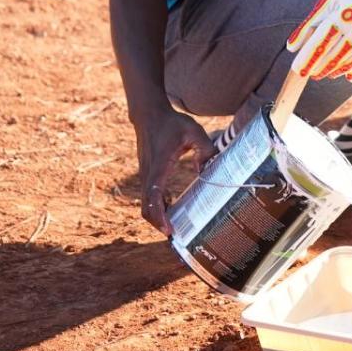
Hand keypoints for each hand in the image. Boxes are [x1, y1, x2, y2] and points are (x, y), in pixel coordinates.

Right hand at [133, 108, 217, 235]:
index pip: (153, 196)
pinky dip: (156, 206)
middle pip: (146, 207)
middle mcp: (148, 173)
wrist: (149, 114)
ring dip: (156, 216)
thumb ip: (205, 148)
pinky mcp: (146, 174)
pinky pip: (147, 196)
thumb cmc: (172, 123)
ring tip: (174, 226)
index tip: (168, 229)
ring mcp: (144, 174)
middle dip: (157, 223)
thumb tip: (207, 169)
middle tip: (175, 235)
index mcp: (159, 166)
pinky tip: (170, 208)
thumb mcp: (193, 131)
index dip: (159, 215)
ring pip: (145, 204)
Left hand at [286, 0, 351, 82]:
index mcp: (343, 16)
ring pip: (349, 66)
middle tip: (312, 73)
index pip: (319, 45)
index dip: (306, 61)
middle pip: (332, 59)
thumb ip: (310, 23)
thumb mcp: (332, 0)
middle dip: (319, 68)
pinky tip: (348, 75)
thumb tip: (291, 47)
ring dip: (335, 71)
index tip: (297, 71)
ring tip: (328, 72)